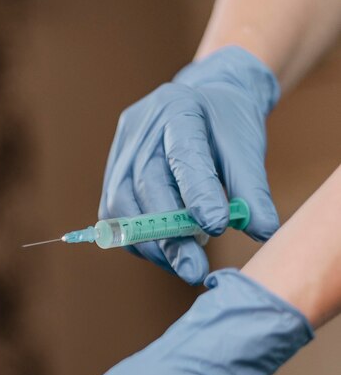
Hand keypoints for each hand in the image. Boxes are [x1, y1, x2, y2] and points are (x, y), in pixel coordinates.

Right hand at [101, 46, 280, 284]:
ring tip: (184, 266)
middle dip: (170, 235)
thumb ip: (252, 191)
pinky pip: (114, 219)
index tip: (216, 228)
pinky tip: (167, 254)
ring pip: (121, 208)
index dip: (197, 194)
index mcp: (178, 110)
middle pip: (146, 187)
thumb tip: (263, 232)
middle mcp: (140, 130)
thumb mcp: (245, 149)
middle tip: (194, 270)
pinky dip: (139, 243)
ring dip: (151, 245)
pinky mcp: (109, 178)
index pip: (183, 155)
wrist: (200, 103)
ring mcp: (118, 154)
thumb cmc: (225, 126)